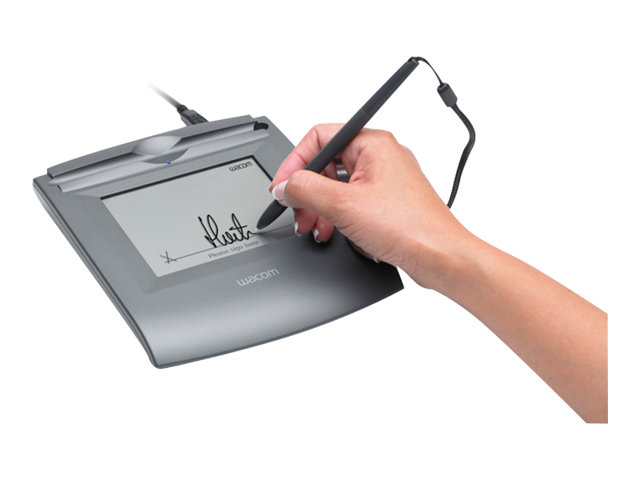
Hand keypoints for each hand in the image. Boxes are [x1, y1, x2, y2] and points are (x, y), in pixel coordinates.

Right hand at [269, 124, 471, 289]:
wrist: (440, 256)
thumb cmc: (410, 226)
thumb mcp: (343, 205)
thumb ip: (305, 189)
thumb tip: (284, 185)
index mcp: (373, 143)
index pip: (318, 137)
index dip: (294, 162)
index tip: (282, 186)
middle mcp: (380, 156)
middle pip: (326, 164)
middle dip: (307, 192)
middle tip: (299, 214)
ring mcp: (385, 180)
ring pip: (337, 186)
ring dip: (320, 209)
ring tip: (316, 228)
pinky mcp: (387, 203)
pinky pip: (351, 202)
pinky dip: (337, 217)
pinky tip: (333, 233)